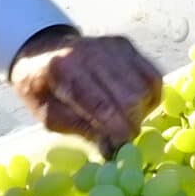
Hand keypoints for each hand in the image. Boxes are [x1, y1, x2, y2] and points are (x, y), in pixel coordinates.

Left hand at [11, 27, 163, 156]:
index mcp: (64, 69)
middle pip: (130, 96)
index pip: (102, 104)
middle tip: (120, 140)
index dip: (116, 132)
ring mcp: (112, 46)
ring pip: (145, 86)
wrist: (42, 51)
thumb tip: (112, 147)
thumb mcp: (48, 115)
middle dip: (130, 125)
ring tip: (123, 121)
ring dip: (140, 112)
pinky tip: (135, 106)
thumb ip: (80, 128)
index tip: (118, 150)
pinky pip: (152, 76)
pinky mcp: (126, 45)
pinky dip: (149, 97)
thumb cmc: (42, 88)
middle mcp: (92, 52)